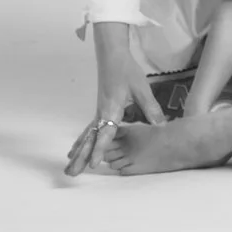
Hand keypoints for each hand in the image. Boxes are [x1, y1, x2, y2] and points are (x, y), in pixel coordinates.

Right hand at [64, 21, 161, 175]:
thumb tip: (162, 126)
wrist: (112, 56)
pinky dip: (82, 140)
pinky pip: (89, 129)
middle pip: (89, 139)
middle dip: (80, 157)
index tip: (95, 164)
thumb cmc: (127, 71)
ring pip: (86, 136)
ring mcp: (98, 112)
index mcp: (111, 110)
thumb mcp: (142, 90)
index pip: (105, 134)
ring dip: (79, 151)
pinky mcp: (100, 110)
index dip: (100, 150)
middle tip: (71, 174)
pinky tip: (76, 148)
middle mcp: (101, 114)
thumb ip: (150, 109)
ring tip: (69, 167)